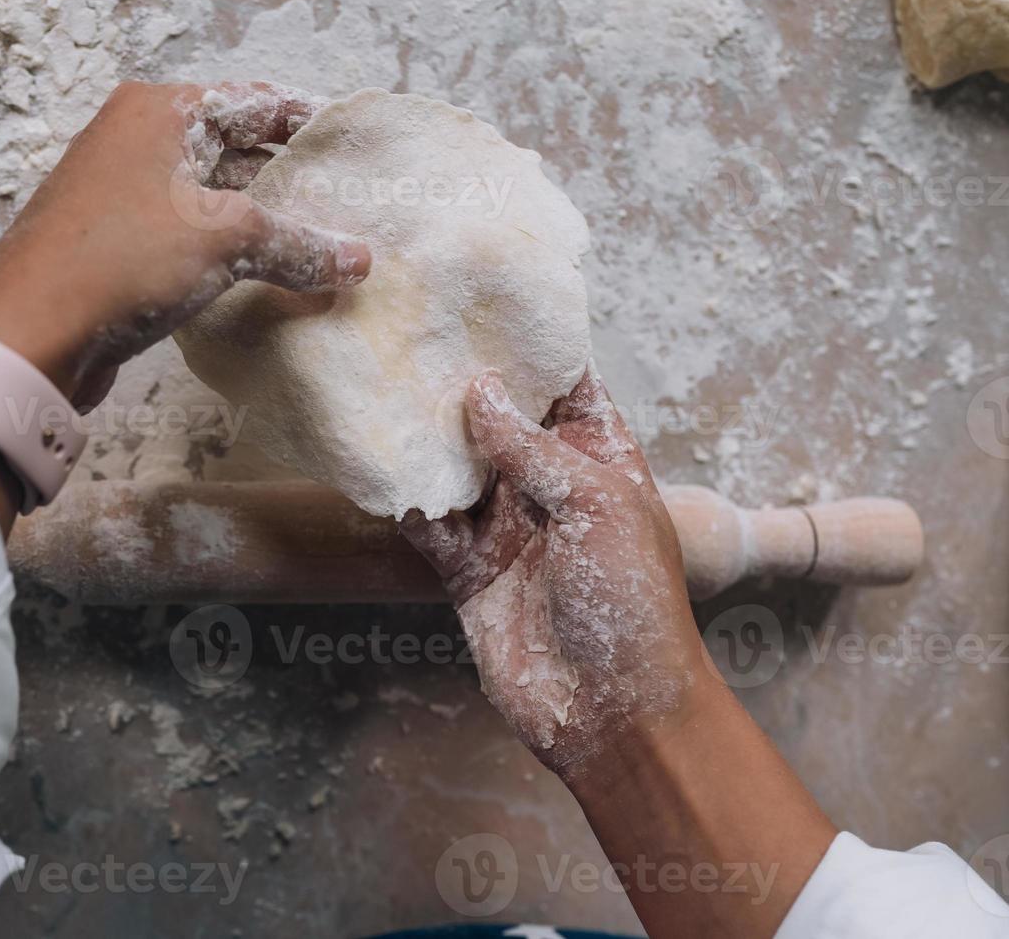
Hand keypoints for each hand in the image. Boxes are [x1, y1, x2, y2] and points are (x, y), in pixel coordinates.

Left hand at [0, 80, 371, 406]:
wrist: (30, 335)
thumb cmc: (123, 261)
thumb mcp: (225, 241)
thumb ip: (296, 244)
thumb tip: (356, 260)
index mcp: (157, 111)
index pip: (252, 102)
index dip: (305, 123)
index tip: (352, 148)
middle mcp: (133, 139)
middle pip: (231, 148)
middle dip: (287, 180)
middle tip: (346, 207)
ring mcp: (118, 193)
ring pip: (208, 197)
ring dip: (258, 223)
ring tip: (316, 247)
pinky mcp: (112, 244)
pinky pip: (184, 236)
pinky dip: (223, 252)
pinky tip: (261, 279)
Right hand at [402, 366, 709, 776]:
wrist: (610, 708)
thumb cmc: (630, 601)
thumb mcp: (595, 504)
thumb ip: (532, 448)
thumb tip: (480, 390)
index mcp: (599, 460)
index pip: (567, 387)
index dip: (534, 347)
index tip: (489, 300)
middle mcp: (550, 486)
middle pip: (501, 420)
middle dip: (466, 383)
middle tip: (417, 333)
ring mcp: (507, 528)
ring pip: (458, 467)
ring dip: (428, 438)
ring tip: (385, 386)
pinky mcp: (468, 570)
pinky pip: (430, 523)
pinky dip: (406, 498)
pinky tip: (377, 465)